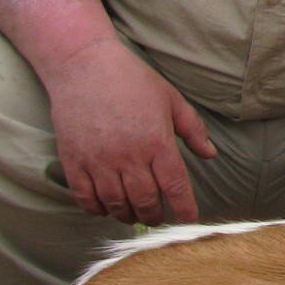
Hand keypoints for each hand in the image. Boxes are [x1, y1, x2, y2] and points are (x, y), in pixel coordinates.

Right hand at [41, 40, 217, 224]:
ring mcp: (99, 160)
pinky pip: (85, 198)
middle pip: (145, 201)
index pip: (175, 186)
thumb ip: (193, 129)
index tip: (188, 220)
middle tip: (157, 218)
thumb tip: (211, 154)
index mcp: (157, 142)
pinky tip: (105, 207)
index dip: (184, 209)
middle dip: (154, 216)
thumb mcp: (171, 99)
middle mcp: (129, 156)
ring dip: (127, 215)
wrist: (83, 64)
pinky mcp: (74, 160)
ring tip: (133, 214)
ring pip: (115, 204)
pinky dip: (96, 209)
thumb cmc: (132, 79)